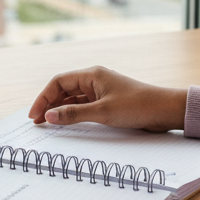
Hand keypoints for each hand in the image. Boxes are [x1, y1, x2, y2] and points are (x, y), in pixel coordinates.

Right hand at [28, 66, 188, 131]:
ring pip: (73, 98)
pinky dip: (73, 113)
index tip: (34, 114)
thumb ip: (74, 114)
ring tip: (48, 124)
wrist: (165, 110)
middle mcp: (94, 80)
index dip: (43, 98)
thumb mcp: (103, 112)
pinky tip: (66, 123)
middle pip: (63, 89)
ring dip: (60, 109)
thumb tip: (49, 117)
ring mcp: (101, 91)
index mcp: (91, 75)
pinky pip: (83, 106)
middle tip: (37, 121)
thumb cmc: (138, 105)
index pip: (58, 82)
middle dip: (48, 104)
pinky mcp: (107, 102)